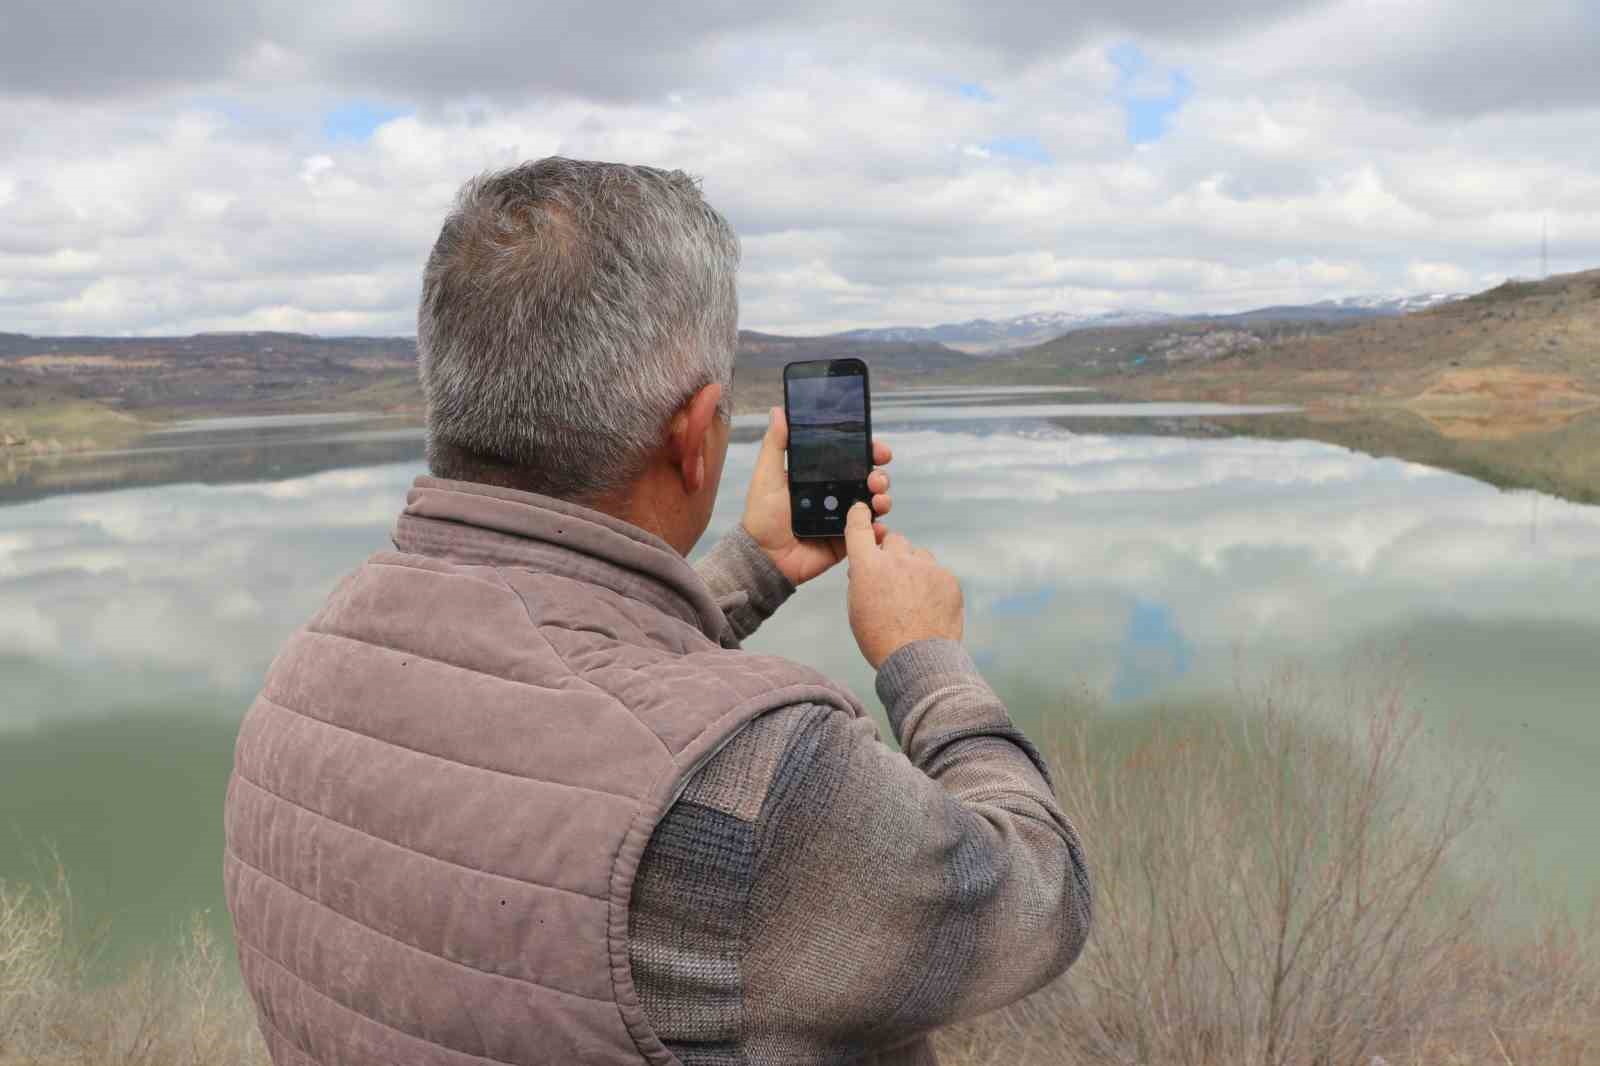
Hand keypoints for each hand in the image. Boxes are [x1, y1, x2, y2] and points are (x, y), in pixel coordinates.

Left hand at [740, 406, 892, 585]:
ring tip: (878, 499)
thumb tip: (779, 410)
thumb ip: (775, 444)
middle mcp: (835, 495)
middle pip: (868, 479)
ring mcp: (843, 519)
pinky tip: (878, 526)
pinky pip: (869, 534)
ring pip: (873, 504)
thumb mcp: (767, 475)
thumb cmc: (762, 515)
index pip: (850, 459)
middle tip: (876, 477)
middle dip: (880, 475)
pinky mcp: (846, 541)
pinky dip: (878, 530)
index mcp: (819, 477)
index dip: (867, 451)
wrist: (764, 556)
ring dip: (883, 498)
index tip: (877, 448)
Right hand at [843, 502, 963, 668]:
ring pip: (918, 555)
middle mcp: (897, 560)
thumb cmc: (881, 639)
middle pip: (894, 539)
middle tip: (893, 577)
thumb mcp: (857, 609)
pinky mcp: (947, 578)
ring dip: (914, 567)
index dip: (859, 516)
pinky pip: (937, 572)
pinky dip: (933, 584)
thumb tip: (866, 567)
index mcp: (868, 567)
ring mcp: (925, 567)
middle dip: (892, 553)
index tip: (862, 509)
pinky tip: (929, 607)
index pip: (860, 528)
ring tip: (913, 598)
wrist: (918, 660)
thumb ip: (861, 581)